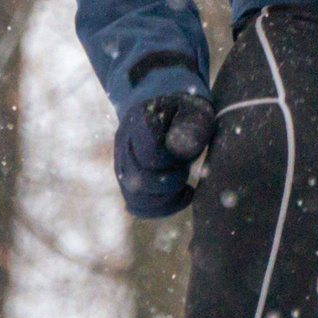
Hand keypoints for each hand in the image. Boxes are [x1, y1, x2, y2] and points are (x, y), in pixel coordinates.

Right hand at [114, 90, 215, 218]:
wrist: (171, 109)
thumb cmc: (188, 110)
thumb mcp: (195, 110)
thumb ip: (191, 126)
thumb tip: (178, 152)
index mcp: (138, 120)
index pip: (149, 153)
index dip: (171, 162)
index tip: (186, 156)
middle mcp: (123, 143)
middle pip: (137, 180)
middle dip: (169, 183)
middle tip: (185, 170)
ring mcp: (122, 163)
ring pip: (135, 197)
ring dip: (166, 199)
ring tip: (186, 185)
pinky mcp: (128, 181)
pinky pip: (138, 206)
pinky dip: (163, 208)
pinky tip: (184, 194)